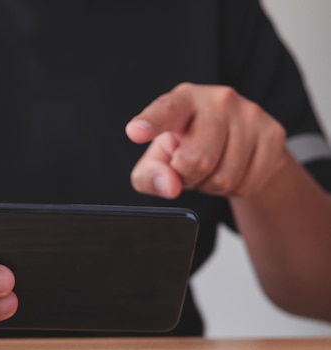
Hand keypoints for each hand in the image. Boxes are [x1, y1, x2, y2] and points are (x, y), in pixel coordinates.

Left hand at [125, 83, 286, 198]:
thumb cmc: (186, 145)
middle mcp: (218, 100)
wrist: (237, 140)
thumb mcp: (158, 159)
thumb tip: (169, 186)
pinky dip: (234, 189)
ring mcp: (250, 114)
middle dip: (188, 176)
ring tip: (210, 168)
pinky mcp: (273, 134)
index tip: (135, 132)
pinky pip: (248, 184)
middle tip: (188, 167)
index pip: (166, 111)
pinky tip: (231, 170)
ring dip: (211, 185)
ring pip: (225, 177)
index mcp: (182, 100)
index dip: (150, 123)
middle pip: (196, 160)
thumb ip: (150, 174)